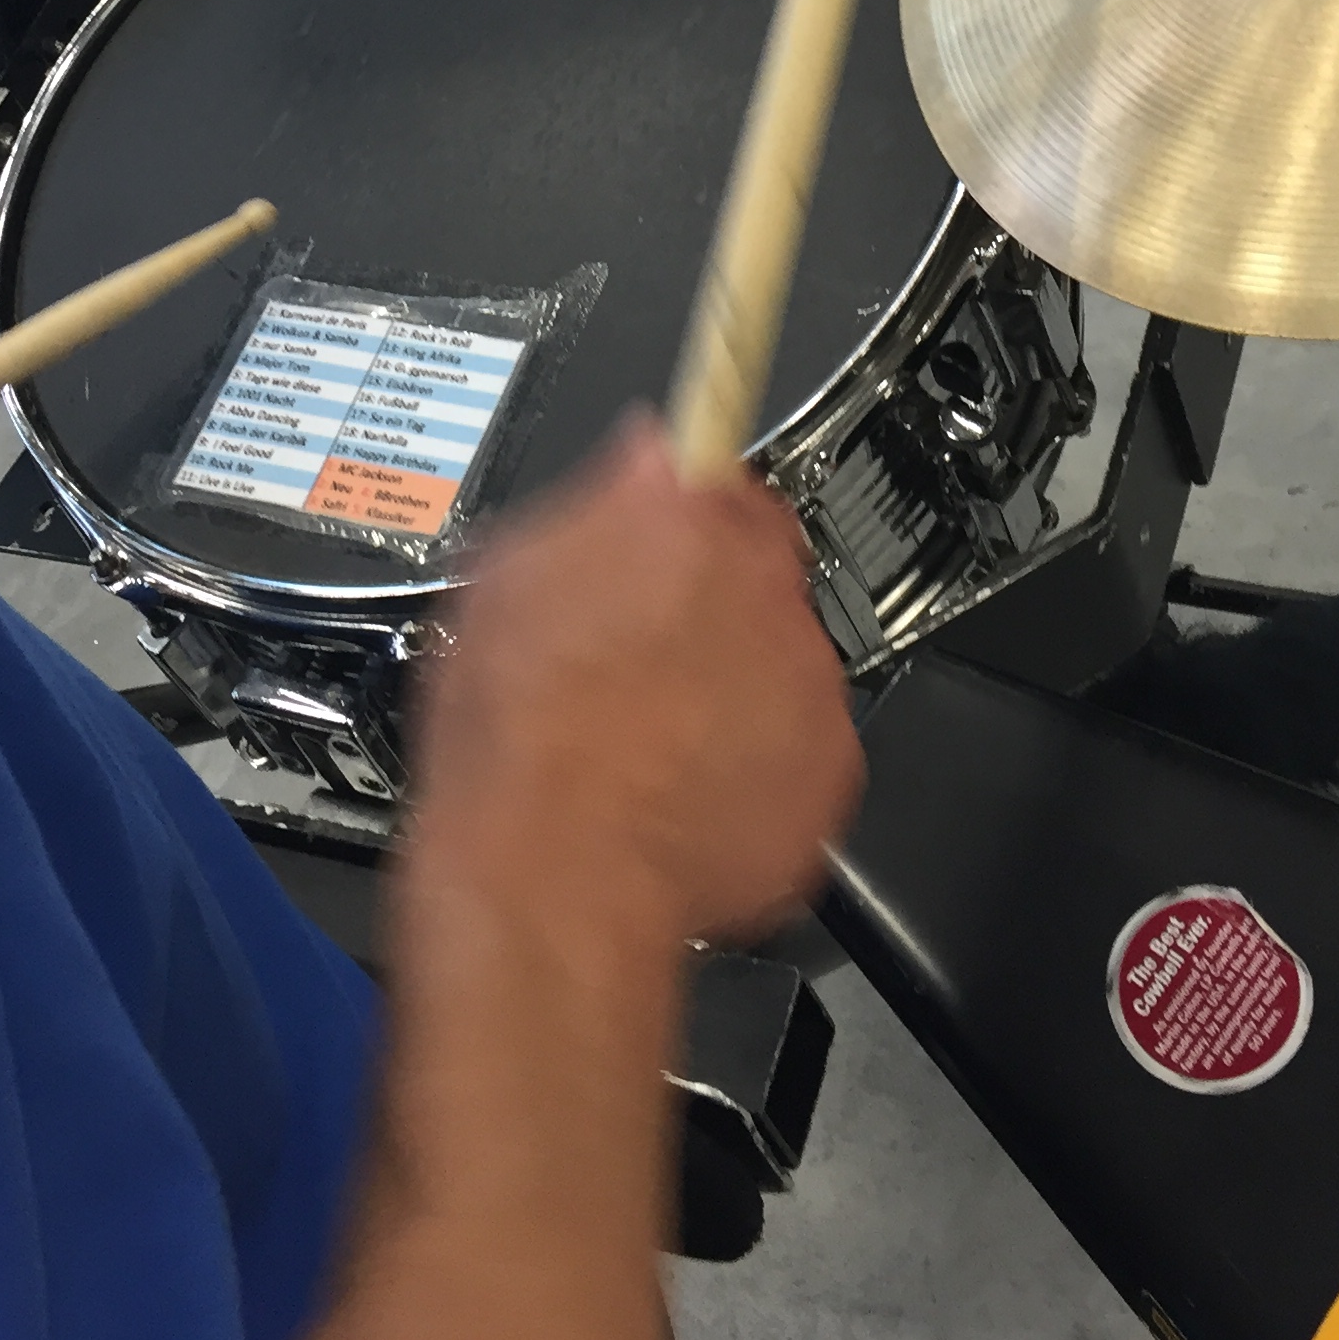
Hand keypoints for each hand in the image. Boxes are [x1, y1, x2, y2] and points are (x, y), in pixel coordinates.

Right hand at [407, 413, 861, 949]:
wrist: (547, 874)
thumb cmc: (517, 736)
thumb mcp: (506, 574)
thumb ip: (593, 503)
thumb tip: (636, 465)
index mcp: (688, 520)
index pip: (730, 482)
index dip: (699, 519)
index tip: (683, 540)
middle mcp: (766, 588)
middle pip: (761, 578)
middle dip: (715, 613)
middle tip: (650, 662)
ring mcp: (810, 683)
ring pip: (785, 667)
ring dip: (740, 692)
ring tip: (661, 742)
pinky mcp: (832, 770)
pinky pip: (804, 752)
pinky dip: (761, 769)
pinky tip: (690, 791)